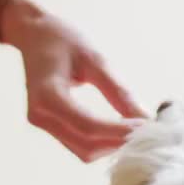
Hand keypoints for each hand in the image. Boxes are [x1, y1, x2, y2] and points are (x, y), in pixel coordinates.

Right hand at [0, 0, 146, 162]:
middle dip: (119, 141)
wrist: (32, 34)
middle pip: (86, 144)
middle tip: (150, 130)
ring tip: (138, 129)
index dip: (119, 131)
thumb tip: (145, 118)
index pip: (88, 125)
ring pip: (84, 150)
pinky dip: (103, 142)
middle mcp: (40, 115)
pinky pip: (79, 144)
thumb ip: (118, 90)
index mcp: (47, 94)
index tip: (148, 128)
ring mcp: (42, 123)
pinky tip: (121, 128)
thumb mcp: (94, 59)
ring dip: (112, 145)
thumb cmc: (62, 39)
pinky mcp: (50, 126)